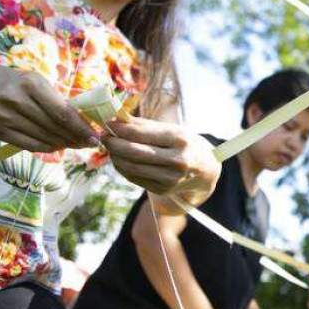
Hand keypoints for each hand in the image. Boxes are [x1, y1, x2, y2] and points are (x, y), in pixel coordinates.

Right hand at [0, 63, 98, 151]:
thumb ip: (56, 99)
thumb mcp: (36, 81)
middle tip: (90, 143)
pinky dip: (46, 148)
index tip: (95, 136)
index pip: (62, 112)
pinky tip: (57, 146)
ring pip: (42, 138)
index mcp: (31, 84)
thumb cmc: (15, 82)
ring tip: (76, 145)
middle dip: (75, 138)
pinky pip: (28, 145)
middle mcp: (16, 100)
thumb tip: (82, 121)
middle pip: (54, 127)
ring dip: (63, 144)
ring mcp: (4, 117)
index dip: (80, 127)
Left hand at [104, 118, 220, 199]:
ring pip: (131, 167)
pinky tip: (119, 159)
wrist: (205, 169)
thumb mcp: (172, 129)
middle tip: (103, 136)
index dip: (120, 128)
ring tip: (110, 147)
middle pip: (133, 151)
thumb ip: (145, 125)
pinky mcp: (163, 190)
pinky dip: (122, 167)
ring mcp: (170, 178)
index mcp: (180, 139)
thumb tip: (117, 119)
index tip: (108, 123)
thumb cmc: (185, 143)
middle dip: (113, 143)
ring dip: (114, 156)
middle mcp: (177, 160)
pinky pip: (134, 178)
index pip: (141, 133)